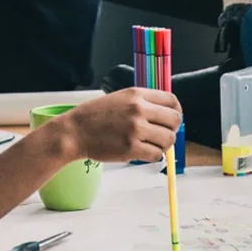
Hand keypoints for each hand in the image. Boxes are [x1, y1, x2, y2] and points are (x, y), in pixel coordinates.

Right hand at [59, 88, 182, 163]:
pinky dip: (153, 155)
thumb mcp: (120, 98)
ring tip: (150, 144)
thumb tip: (166, 114)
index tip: (171, 119)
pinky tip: (143, 152)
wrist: (75, 131)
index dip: (176, 112)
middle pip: (174, 120)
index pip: (172, 101)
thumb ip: (142, 102)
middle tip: (161, 134)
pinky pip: (156, 154)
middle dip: (171, 129)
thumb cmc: (95, 116)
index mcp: (137, 95)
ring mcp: (135, 129)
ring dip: (162, 144)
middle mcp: (138, 110)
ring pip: (168, 139)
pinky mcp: (131, 148)